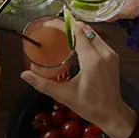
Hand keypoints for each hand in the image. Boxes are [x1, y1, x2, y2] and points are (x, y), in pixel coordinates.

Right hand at [19, 20, 136, 137]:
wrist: (113, 114)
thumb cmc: (90, 106)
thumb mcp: (64, 95)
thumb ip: (43, 84)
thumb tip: (24, 75)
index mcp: (92, 60)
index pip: (79, 32)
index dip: (66, 25)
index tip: (53, 23)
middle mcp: (104, 53)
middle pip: (87, 30)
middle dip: (72, 26)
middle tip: (56, 28)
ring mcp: (111, 55)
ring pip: (94, 34)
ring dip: (81, 32)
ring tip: (65, 34)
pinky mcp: (113, 58)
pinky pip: (100, 42)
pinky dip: (89, 39)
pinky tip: (78, 44)